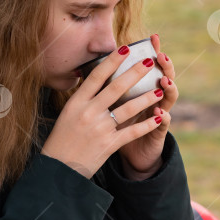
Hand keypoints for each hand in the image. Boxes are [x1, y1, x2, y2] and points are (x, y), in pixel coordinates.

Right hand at [40, 44, 164, 177]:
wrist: (58, 171)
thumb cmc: (62, 139)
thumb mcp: (67, 114)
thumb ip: (82, 97)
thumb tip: (93, 76)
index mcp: (76, 103)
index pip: (96, 77)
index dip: (112, 61)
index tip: (125, 48)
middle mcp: (88, 113)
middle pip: (115, 88)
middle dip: (135, 73)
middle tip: (150, 61)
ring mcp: (99, 129)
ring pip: (128, 109)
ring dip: (147, 98)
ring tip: (160, 89)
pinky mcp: (109, 145)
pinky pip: (132, 132)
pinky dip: (147, 124)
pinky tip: (159, 117)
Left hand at [115, 33, 177, 179]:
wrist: (132, 155)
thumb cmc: (121, 127)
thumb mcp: (117, 105)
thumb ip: (113, 87)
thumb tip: (98, 62)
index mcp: (145, 89)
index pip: (152, 66)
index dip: (154, 52)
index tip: (153, 38)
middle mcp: (156, 99)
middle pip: (166, 78)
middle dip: (165, 66)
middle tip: (161, 56)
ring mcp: (160, 114)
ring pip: (169, 99)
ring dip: (168, 90)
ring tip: (164, 81)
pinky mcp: (158, 133)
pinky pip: (162, 124)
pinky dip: (161, 118)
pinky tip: (160, 113)